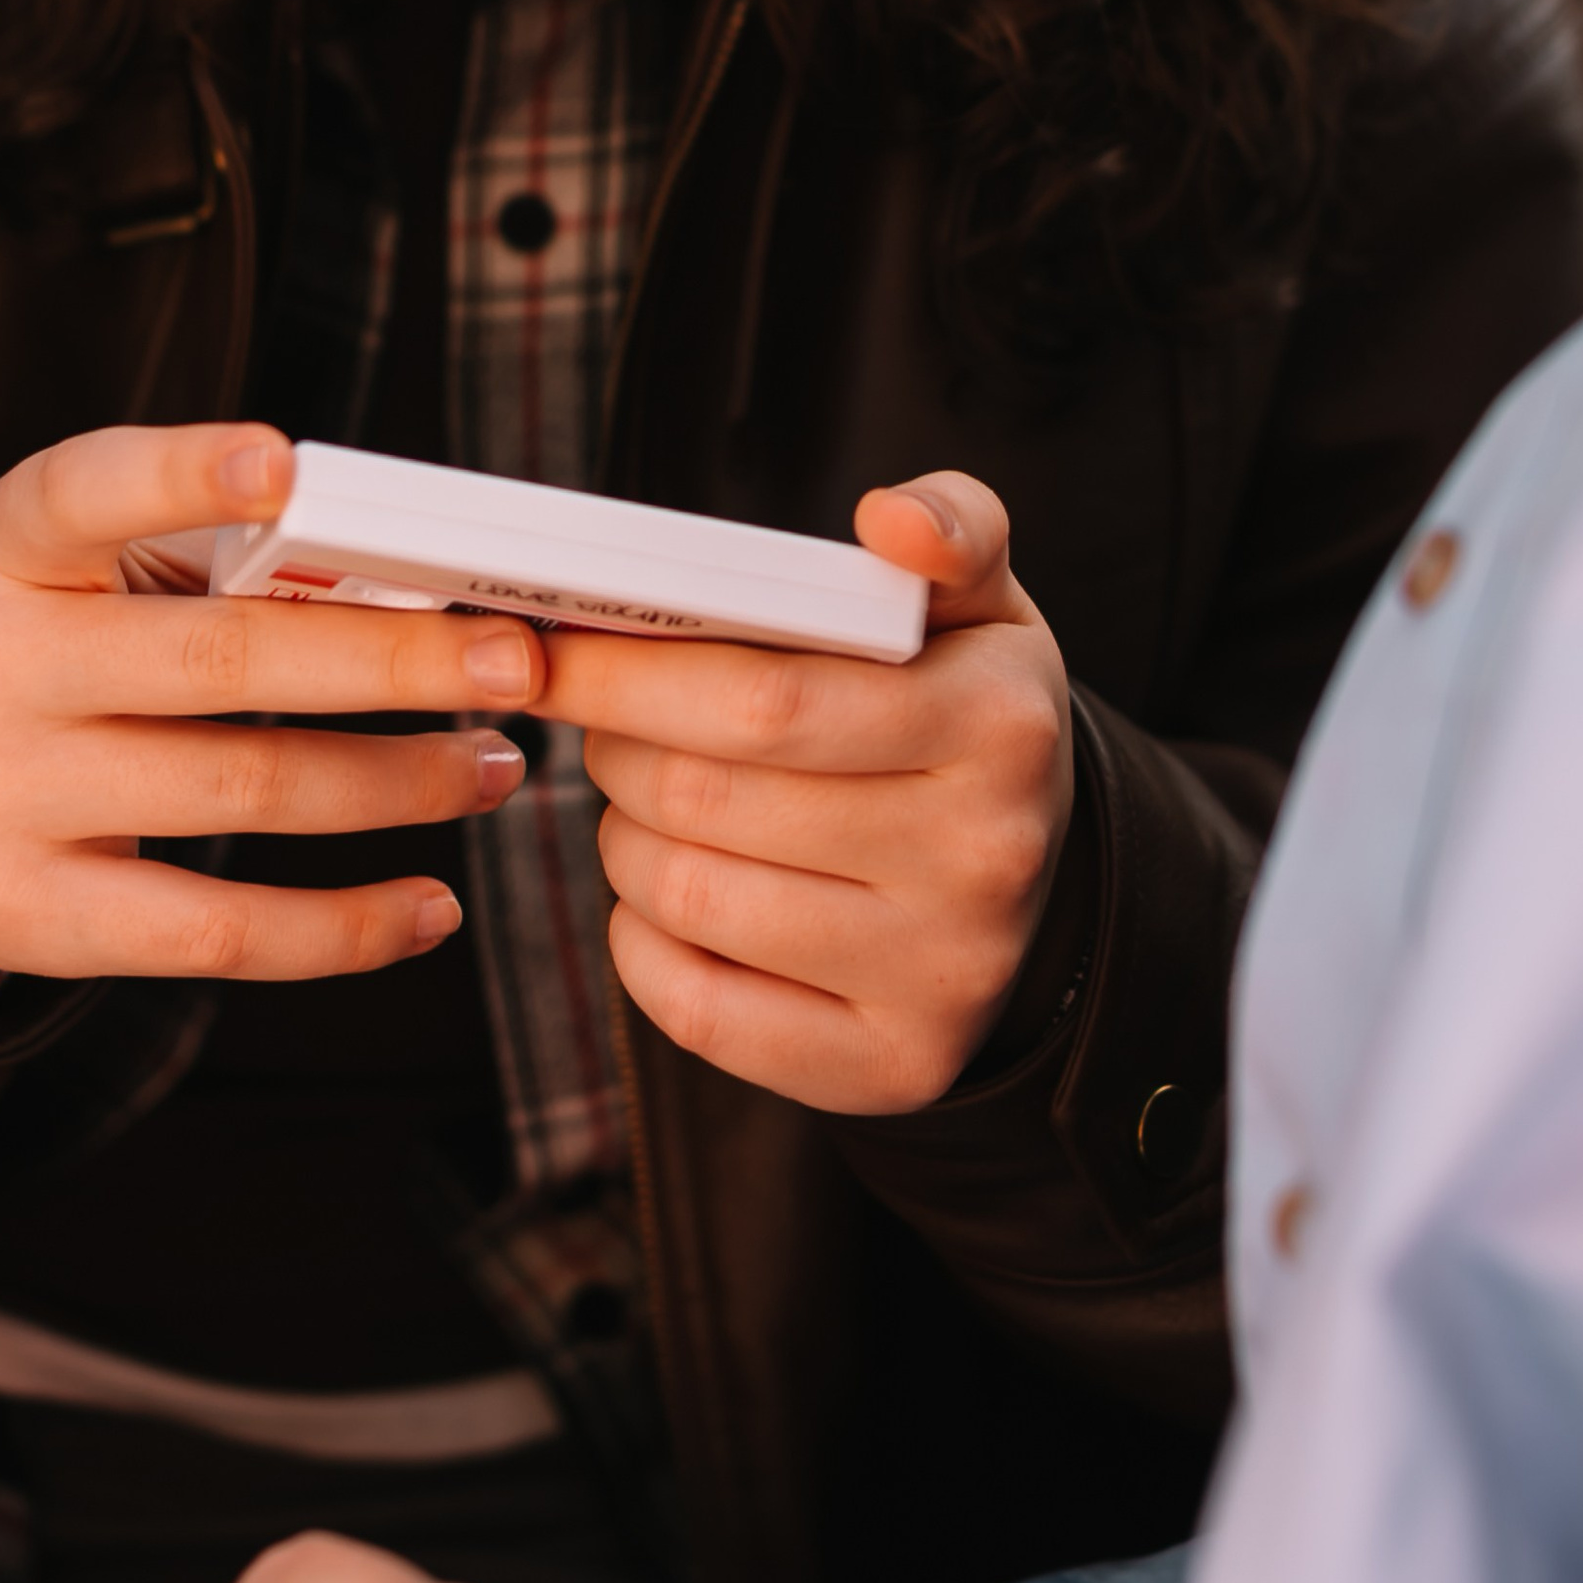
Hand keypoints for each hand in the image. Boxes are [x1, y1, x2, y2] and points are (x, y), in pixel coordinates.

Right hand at [0, 423, 541, 978]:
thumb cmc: (40, 647)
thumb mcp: (70, 570)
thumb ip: (198, 558)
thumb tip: (416, 593)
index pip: (81, 490)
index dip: (180, 473)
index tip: (285, 463)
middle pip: (220, 661)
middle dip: (392, 662)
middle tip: (518, 661)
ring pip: (243, 792)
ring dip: (398, 782)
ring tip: (493, 767)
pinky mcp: (23, 916)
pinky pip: (214, 931)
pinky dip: (342, 926)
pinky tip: (428, 903)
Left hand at [543, 473, 1071, 1111]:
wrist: (1037, 878)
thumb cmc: (963, 708)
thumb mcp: (981, 606)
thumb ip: (951, 526)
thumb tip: (890, 518)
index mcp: (1000, 724)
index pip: (762, 701)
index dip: (624, 675)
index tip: (545, 649)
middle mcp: (984, 857)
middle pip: (706, 799)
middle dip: (616, 749)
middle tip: (607, 726)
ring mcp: (942, 972)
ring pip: (688, 898)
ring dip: (625, 841)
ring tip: (648, 805)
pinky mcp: (894, 1064)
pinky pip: (698, 1010)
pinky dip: (643, 948)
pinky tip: (663, 901)